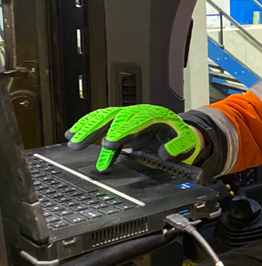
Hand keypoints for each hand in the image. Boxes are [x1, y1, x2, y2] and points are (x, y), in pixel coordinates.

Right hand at [65, 105, 200, 171]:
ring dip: (86, 128)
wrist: (177, 128)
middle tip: (80, 143)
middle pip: (113, 118)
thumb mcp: (186, 140)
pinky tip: (72, 134)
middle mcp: (137, 113)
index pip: (134, 122)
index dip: (120, 132)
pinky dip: (85, 126)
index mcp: (154, 116)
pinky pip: (100, 120)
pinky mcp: (119, 121)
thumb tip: (165, 153)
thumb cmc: (179, 134)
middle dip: (95, 130)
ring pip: (103, 118)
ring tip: (72, 141)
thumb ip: (178, 147)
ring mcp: (126, 115)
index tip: (108, 144)